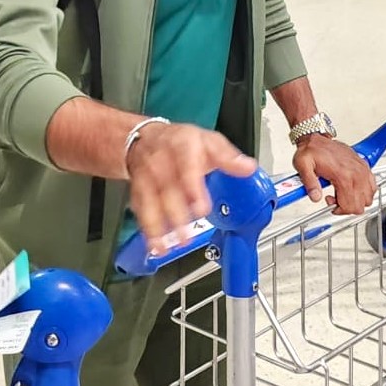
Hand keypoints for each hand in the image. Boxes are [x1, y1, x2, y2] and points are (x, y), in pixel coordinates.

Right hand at [126, 123, 257, 251]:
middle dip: (175, 215)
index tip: (201, 209)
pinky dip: (146, 228)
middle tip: (185, 237)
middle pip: (166, 190)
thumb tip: (248, 168)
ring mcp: (146, 177)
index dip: (192, 189)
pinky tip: (154, 244)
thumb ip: (228, 157)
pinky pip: (140, 209)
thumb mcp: (208, 141)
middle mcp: (160, 162)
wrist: (145, 138)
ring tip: (165, 247)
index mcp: (182, 147)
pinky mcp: (138, 190)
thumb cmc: (180, 143)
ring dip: (155, 226)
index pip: (186, 168)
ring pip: (149, 202)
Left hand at [293, 135, 374, 214]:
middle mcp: (356, 173)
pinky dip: (364, 192)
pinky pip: (372, 187)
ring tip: (341, 193)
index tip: (329, 203)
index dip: (338, 210)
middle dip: (346, 207)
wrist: (317, 138)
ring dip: (355, 200)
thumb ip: (309, 183)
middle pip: (361, 205)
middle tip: (334, 198)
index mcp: (343, 175)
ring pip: (368, 198)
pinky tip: (350, 188)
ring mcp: (363, 170)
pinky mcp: (365, 167)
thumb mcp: (303, 166)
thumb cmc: (311, 150)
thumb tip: (315, 197)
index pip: (350, 206)